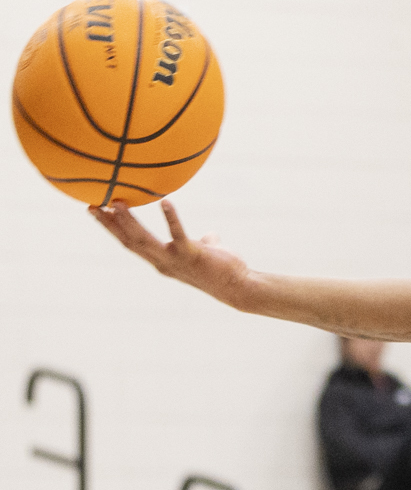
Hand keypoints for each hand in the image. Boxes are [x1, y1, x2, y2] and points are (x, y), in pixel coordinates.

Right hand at [90, 199, 253, 305]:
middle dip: (109, 225)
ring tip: (116, 202)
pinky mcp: (192, 255)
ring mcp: (175, 260)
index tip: (97, 212)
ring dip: (129, 221)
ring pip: (145, 241)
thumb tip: (211, 235)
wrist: (239, 287)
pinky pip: (179, 235)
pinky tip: (166, 202)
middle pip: (129, 242)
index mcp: (162, 261)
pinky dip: (172, 218)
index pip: (131, 243)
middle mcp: (163, 263)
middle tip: (92, 206)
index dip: (113, 229)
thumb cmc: (223, 270)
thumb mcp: (206, 252)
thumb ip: (204, 242)